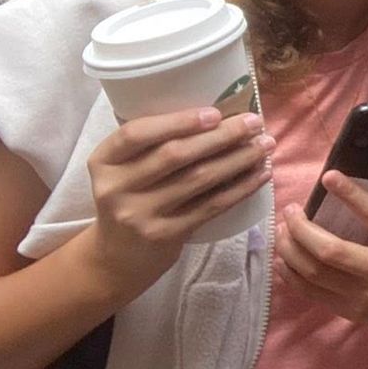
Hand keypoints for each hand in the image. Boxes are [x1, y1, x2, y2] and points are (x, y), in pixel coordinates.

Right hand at [83, 108, 273, 295]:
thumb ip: (153, 144)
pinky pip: (211, 206)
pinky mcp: (164, 236)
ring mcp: (139, 215)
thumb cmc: (131, 196)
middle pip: (175, 154)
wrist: (118, 255)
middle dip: (221, 136)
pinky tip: (261, 174)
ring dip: (238, 159)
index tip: (215, 113)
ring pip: (198, 179)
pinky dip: (241, 188)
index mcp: (103, 161)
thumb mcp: (125, 169)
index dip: (177, 121)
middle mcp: (115, 188)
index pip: (136, 133)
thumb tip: (220, 113)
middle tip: (254, 123)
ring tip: (265, 145)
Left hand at [276, 171, 367, 331]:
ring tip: (282, 230)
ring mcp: (365, 297)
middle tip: (290, 210)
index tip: (328, 177)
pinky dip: (290, 273)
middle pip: (331, 251)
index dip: (350, 195)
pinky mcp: (349, 311)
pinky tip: (283, 257)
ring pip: (314, 272)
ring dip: (290, 249)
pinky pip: (309, 292)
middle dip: (302, 229)